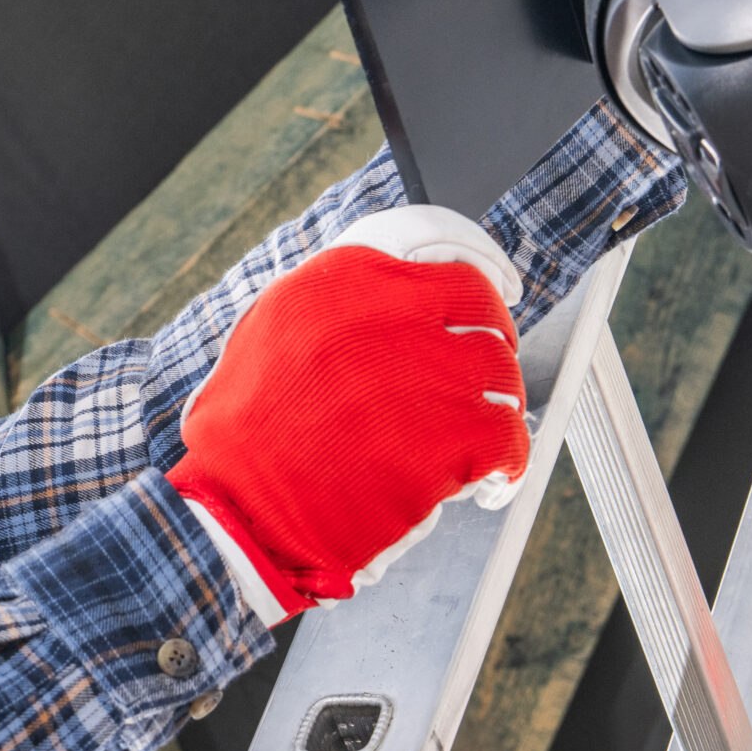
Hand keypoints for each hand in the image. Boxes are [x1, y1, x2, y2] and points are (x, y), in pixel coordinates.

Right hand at [169, 206, 529, 618]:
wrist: (240, 511)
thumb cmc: (245, 437)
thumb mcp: (270, 333)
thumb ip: (335, 305)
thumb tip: (393, 303)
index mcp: (346, 276)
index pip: (438, 239)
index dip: (481, 264)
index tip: (501, 285)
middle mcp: (393, 311)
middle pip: (482, 306)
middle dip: (495, 338)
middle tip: (491, 374)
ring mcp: (431, 372)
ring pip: (502, 374)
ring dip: (499, 405)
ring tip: (480, 439)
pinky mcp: (454, 437)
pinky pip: (511, 440)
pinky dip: (509, 466)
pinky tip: (492, 484)